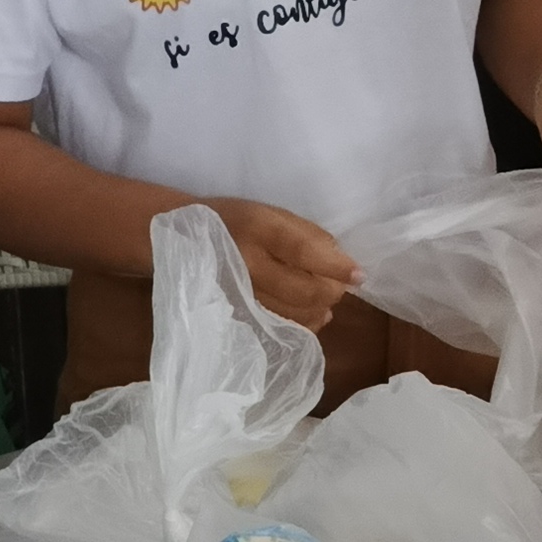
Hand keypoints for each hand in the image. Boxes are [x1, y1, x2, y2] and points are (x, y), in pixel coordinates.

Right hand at [201, 197, 360, 328]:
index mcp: (257, 228)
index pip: (303, 250)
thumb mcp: (270, 213)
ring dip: (321, 309)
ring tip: (325, 298)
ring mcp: (241, 296)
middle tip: (339, 285)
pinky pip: (281, 328)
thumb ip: (308, 235)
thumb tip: (341, 262)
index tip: (359, 275)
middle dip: (332, 291)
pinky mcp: (239, 316)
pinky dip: (304, 323)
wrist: (182, 240)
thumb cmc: (235, 221)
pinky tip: (311, 314)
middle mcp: (247, 264)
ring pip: (297, 315)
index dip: (335, 266)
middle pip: (305, 290)